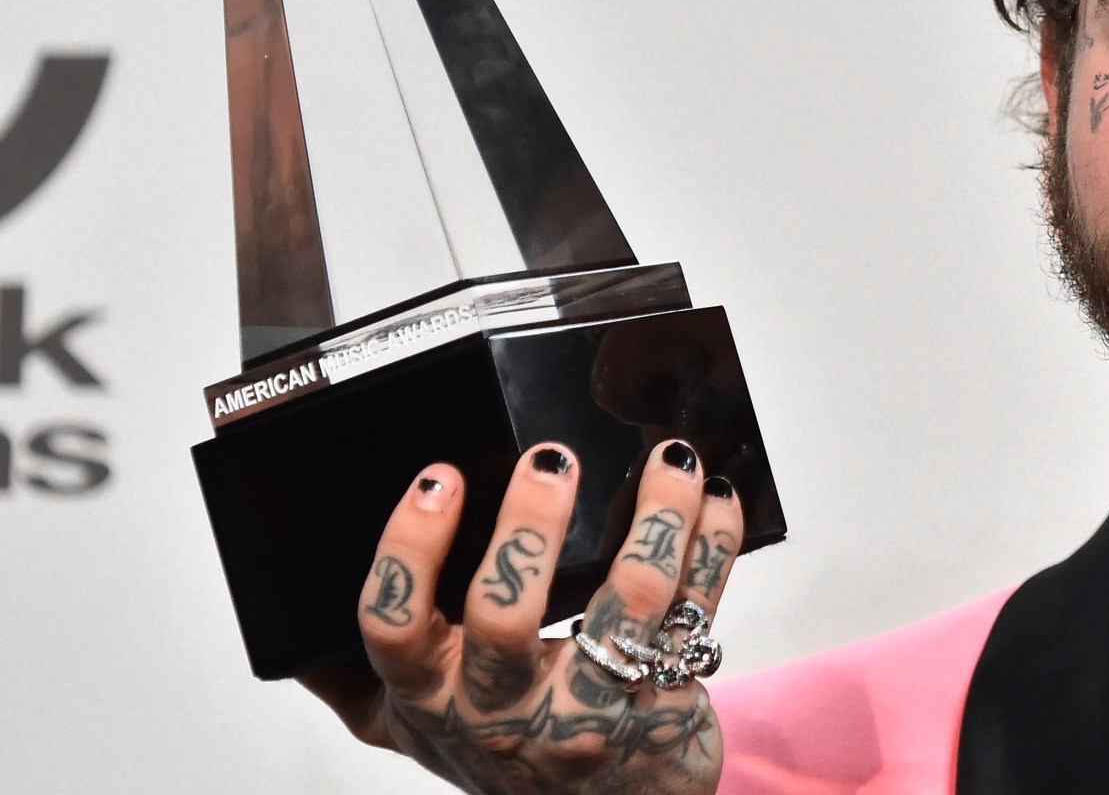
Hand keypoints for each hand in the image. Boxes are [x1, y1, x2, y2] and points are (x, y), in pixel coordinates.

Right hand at [299, 439, 743, 793]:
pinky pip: (699, 610)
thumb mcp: (414, 730)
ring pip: (629, 603)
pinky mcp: (665, 704)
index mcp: (432, 699)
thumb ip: (355, 683)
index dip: (411, 550)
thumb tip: (285, 626)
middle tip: (552, 457)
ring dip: (655, 518)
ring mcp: (590, 711)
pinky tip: (716, 497)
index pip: (395, 629)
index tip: (440, 475)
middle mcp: (504, 710)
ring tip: (668, 457)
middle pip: (507, 617)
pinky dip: (712, 545)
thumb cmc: (505, 757)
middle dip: (530, 527)